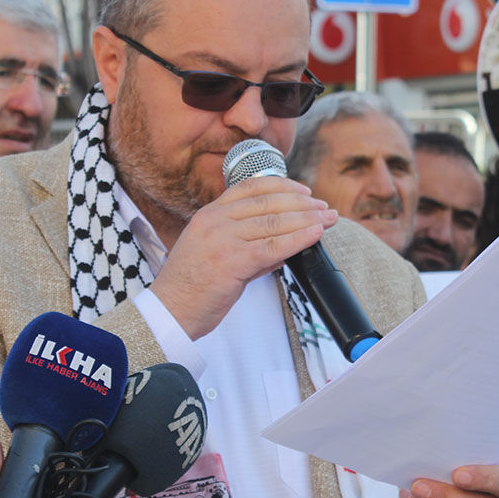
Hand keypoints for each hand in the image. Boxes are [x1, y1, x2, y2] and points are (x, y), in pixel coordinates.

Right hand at [152, 175, 336, 338]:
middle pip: (268, 202)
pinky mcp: (232, 260)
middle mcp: (215, 220)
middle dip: (302, 203)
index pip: (250, 187)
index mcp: (209, 214)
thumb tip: (283, 239)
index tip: (303, 191)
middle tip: (324, 207)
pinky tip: (315, 234)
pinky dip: (299, 238)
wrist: (170, 311)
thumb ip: (246, 242)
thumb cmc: (191, 288)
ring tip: (328, 219)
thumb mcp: (214, 252)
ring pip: (274, 221)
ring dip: (307, 218)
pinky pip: (273, 245)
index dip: (282, 185)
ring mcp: (223, 238)